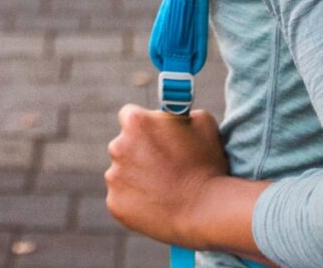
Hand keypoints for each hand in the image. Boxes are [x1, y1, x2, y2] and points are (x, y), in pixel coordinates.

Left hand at [105, 103, 231, 247]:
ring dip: (137, 178)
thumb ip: (181, 112)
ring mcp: (114, 176)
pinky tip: (158, 205)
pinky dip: (136, 201)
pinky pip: (123, 198)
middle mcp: (118, 146)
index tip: (153, 134)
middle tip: (163, 166)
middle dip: (139, 152)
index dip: (144, 125)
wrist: (206, 210)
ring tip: (164, 189)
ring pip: (122, 173)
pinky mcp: (115, 203)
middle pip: (123, 145)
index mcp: (136, 121)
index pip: (129, 115)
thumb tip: (172, 113)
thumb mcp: (203, 123)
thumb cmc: (207, 164)